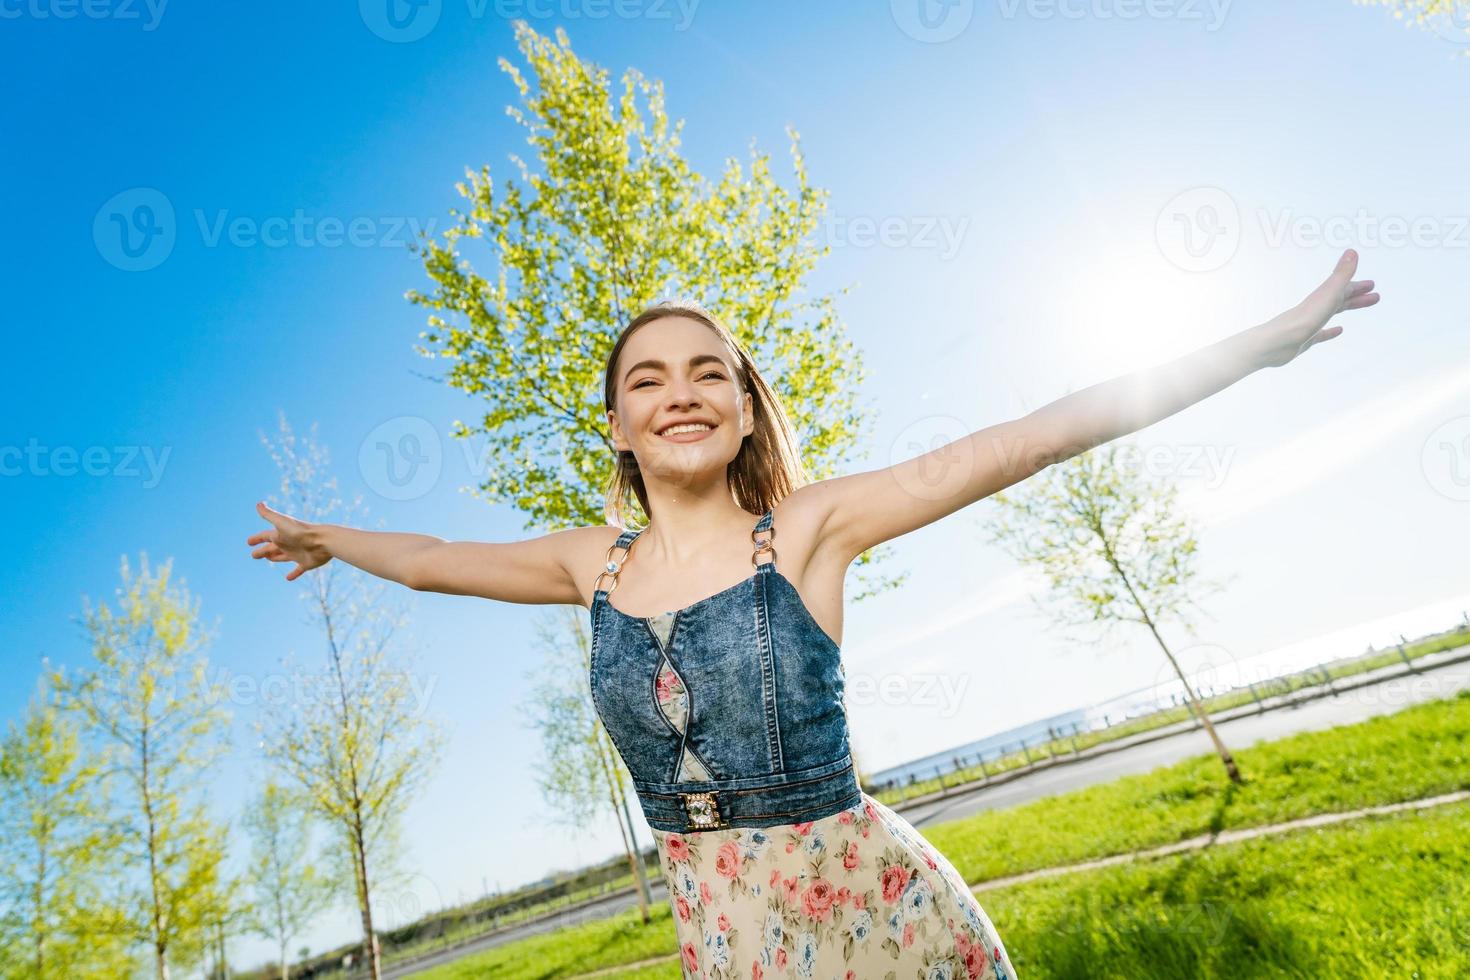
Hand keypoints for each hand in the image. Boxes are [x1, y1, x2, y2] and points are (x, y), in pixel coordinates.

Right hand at [248, 501, 330, 580]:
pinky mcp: (306, 563)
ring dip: (274, 558)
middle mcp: (288, 544)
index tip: (249, 542)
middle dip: (263, 551)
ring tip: (268, 559)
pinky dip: (293, 574)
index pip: (265, 536)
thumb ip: (269, 514)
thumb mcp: (281, 522)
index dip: (257, 539)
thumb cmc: (300, 531)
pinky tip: (288, 578)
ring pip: (282, 556)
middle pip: (272, 548)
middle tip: (253, 555)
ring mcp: (297, 554)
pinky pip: (298, 570)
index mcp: (281, 535)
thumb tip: (258, 503)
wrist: (322, 540)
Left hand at [1250, 248, 1379, 368]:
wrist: (1277, 343)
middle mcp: (1316, 308)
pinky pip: (1321, 334)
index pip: (1343, 288)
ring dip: (1348, 308)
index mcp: (1322, 297)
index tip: (1372, 284)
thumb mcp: (1328, 294)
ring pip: (1332, 313)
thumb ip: (1341, 274)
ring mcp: (1310, 324)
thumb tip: (1352, 251)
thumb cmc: (1304, 318)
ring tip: (1361, 307)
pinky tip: (1338, 330)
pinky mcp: (1305, 340)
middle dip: (1357, 296)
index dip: (1358, 286)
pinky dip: (1331, 331)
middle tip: (1375, 296)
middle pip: (1340, 299)